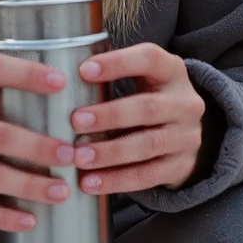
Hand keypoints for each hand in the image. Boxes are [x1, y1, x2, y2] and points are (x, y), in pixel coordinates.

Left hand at [69, 43, 205, 194]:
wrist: (184, 135)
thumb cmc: (148, 98)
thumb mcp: (142, 78)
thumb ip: (112, 75)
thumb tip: (56, 78)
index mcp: (172, 71)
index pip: (149, 59)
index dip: (117, 63)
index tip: (83, 71)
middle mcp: (185, 103)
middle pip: (147, 107)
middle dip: (109, 115)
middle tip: (75, 122)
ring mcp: (186, 137)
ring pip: (147, 145)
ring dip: (109, 152)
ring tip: (79, 158)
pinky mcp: (180, 167)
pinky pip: (147, 176)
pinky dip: (116, 181)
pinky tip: (90, 183)